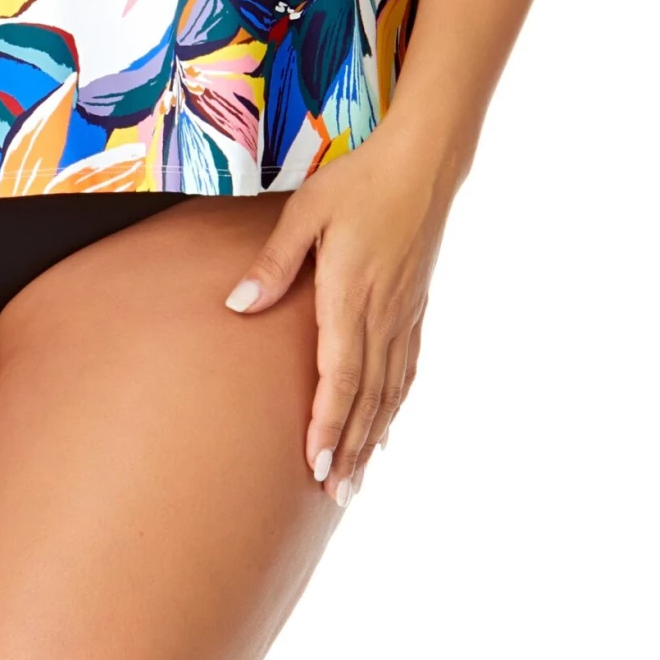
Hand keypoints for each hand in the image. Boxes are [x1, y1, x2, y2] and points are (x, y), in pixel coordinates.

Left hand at [224, 118, 455, 505]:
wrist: (423, 164)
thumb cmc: (359, 181)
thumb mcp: (306, 211)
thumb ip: (273, 262)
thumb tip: (235, 305)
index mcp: (351, 295)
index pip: (339, 376)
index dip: (326, 424)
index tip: (313, 465)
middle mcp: (382, 315)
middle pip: (366, 397)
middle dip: (347, 448)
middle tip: (333, 495)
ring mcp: (404, 313)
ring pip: (389, 390)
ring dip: (371, 437)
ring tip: (356, 480)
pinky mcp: (415, 306)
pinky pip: (407, 368)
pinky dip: (395, 405)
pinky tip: (387, 426)